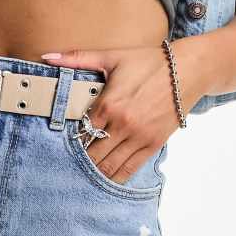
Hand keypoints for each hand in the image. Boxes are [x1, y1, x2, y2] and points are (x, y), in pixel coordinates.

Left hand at [41, 39, 209, 184]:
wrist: (189, 70)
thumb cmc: (148, 61)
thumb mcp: (111, 57)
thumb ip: (77, 58)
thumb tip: (47, 56)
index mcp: (108, 104)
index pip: (81, 132)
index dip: (70, 141)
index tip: (62, 146)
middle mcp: (122, 124)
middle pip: (92, 154)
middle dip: (79, 161)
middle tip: (68, 165)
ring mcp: (139, 136)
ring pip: (109, 165)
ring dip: (95, 172)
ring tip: (83, 175)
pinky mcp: (153, 144)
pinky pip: (130, 168)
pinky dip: (115, 176)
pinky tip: (105, 179)